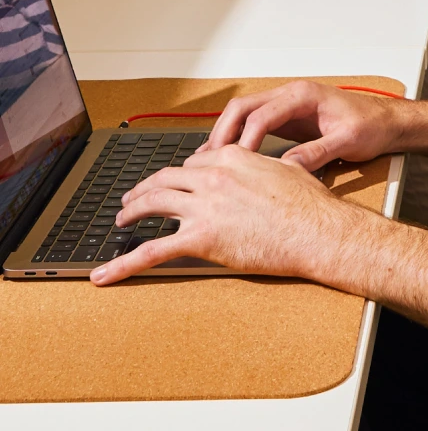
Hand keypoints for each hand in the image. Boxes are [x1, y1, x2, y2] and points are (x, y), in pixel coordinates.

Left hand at [89, 145, 367, 284]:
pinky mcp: (200, 238)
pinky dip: (123, 264)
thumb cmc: (311, 205)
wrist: (318, 230)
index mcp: (232, 157)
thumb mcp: (287, 170)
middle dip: (145, 188)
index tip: (175, 183)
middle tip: (134, 199)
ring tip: (122, 220)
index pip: (193, 163)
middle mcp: (212, 176)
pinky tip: (106, 274)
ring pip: (152, 204)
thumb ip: (264, 165)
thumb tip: (264, 169)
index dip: (180, 175)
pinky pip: (151, 251)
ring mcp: (204, 206)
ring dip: (132, 211)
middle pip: (165, 179)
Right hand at [199, 80, 402, 169]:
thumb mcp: (348, 140)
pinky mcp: (286, 119)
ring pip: (243, 114)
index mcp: (304, 96)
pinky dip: (237, 138)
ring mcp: (287, 105)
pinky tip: (226, 157)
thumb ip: (319, 152)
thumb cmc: (371, 125)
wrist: (385, 121)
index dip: (245, 138)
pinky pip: (253, 124)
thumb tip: (290, 167)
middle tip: (208, 161)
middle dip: (223, 133)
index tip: (235, 162)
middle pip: (243, 108)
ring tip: (207, 162)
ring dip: (225, 135)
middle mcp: (291, 95)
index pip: (263, 114)